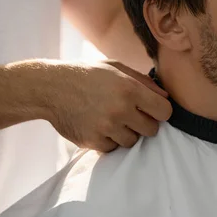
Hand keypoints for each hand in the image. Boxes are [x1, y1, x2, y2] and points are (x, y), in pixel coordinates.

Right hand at [47, 61, 171, 151]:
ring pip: (132, 141)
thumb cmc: (86, 74)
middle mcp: (120, 109)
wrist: (51, 87)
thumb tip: (165, 97)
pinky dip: (108, 140)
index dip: (160, 111)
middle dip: (144, 123)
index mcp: (129, 88)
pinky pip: (112, 148)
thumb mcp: (115, 68)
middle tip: (130, 114)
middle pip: (152, 130)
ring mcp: (106, 127)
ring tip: (111, 118)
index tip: (151, 109)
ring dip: (126, 133)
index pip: (164, 111)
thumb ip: (143, 81)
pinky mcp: (93, 141)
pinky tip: (99, 125)